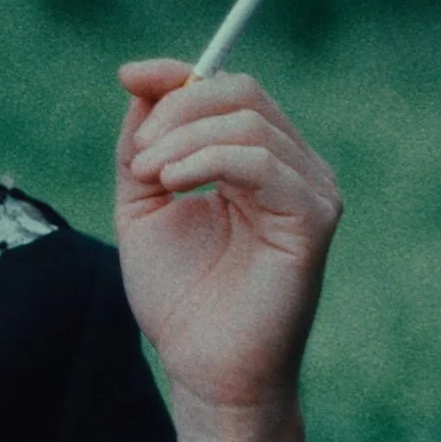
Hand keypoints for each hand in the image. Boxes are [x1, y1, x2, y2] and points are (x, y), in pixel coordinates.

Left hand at [113, 59, 342, 410]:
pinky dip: (208, 160)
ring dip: (183, 139)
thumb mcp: (144, 203)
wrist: (203, 367)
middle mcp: (293, 168)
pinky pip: (263, 162)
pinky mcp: (314, 219)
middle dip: (176, 108)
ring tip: (148, 177)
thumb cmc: (180, 295)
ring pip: (248, 122)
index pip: (229, 89)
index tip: (127, 75)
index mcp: (257, 161)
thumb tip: (142, 80)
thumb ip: (144, 144)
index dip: (177, 74)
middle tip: (137, 156)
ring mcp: (310, 191)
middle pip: (242, 93)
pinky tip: (173, 184)